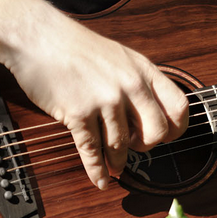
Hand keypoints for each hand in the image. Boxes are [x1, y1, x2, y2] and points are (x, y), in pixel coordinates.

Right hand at [2, 13, 187, 189]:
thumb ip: (138, 81)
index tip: (167, 137)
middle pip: (156, 133)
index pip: (178, 107)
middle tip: (135, 147)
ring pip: (120, 146)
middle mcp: (130, 86)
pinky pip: (92, 151)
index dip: (176, 128)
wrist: (38, 37)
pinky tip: (100, 180)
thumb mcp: (120, 56)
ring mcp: (105, 101)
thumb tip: (150, 111)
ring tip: (114, 166)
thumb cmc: (75, 47)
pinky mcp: (78, 113)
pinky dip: (96, 171)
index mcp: (143, 71)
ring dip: (117, 161)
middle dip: (146, 146)